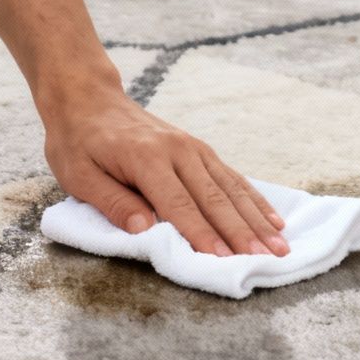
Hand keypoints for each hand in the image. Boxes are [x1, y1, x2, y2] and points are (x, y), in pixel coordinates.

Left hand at [44, 90, 289, 257]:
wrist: (88, 99)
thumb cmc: (78, 142)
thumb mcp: (78, 175)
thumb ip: (112, 202)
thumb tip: (144, 229)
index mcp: (146, 158)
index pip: (179, 204)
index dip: (201, 234)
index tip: (222, 260)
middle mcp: (178, 150)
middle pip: (214, 198)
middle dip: (242, 232)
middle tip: (266, 259)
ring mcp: (193, 148)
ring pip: (231, 189)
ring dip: (257, 219)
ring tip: (280, 245)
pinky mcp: (199, 150)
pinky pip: (232, 177)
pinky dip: (255, 200)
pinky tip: (274, 219)